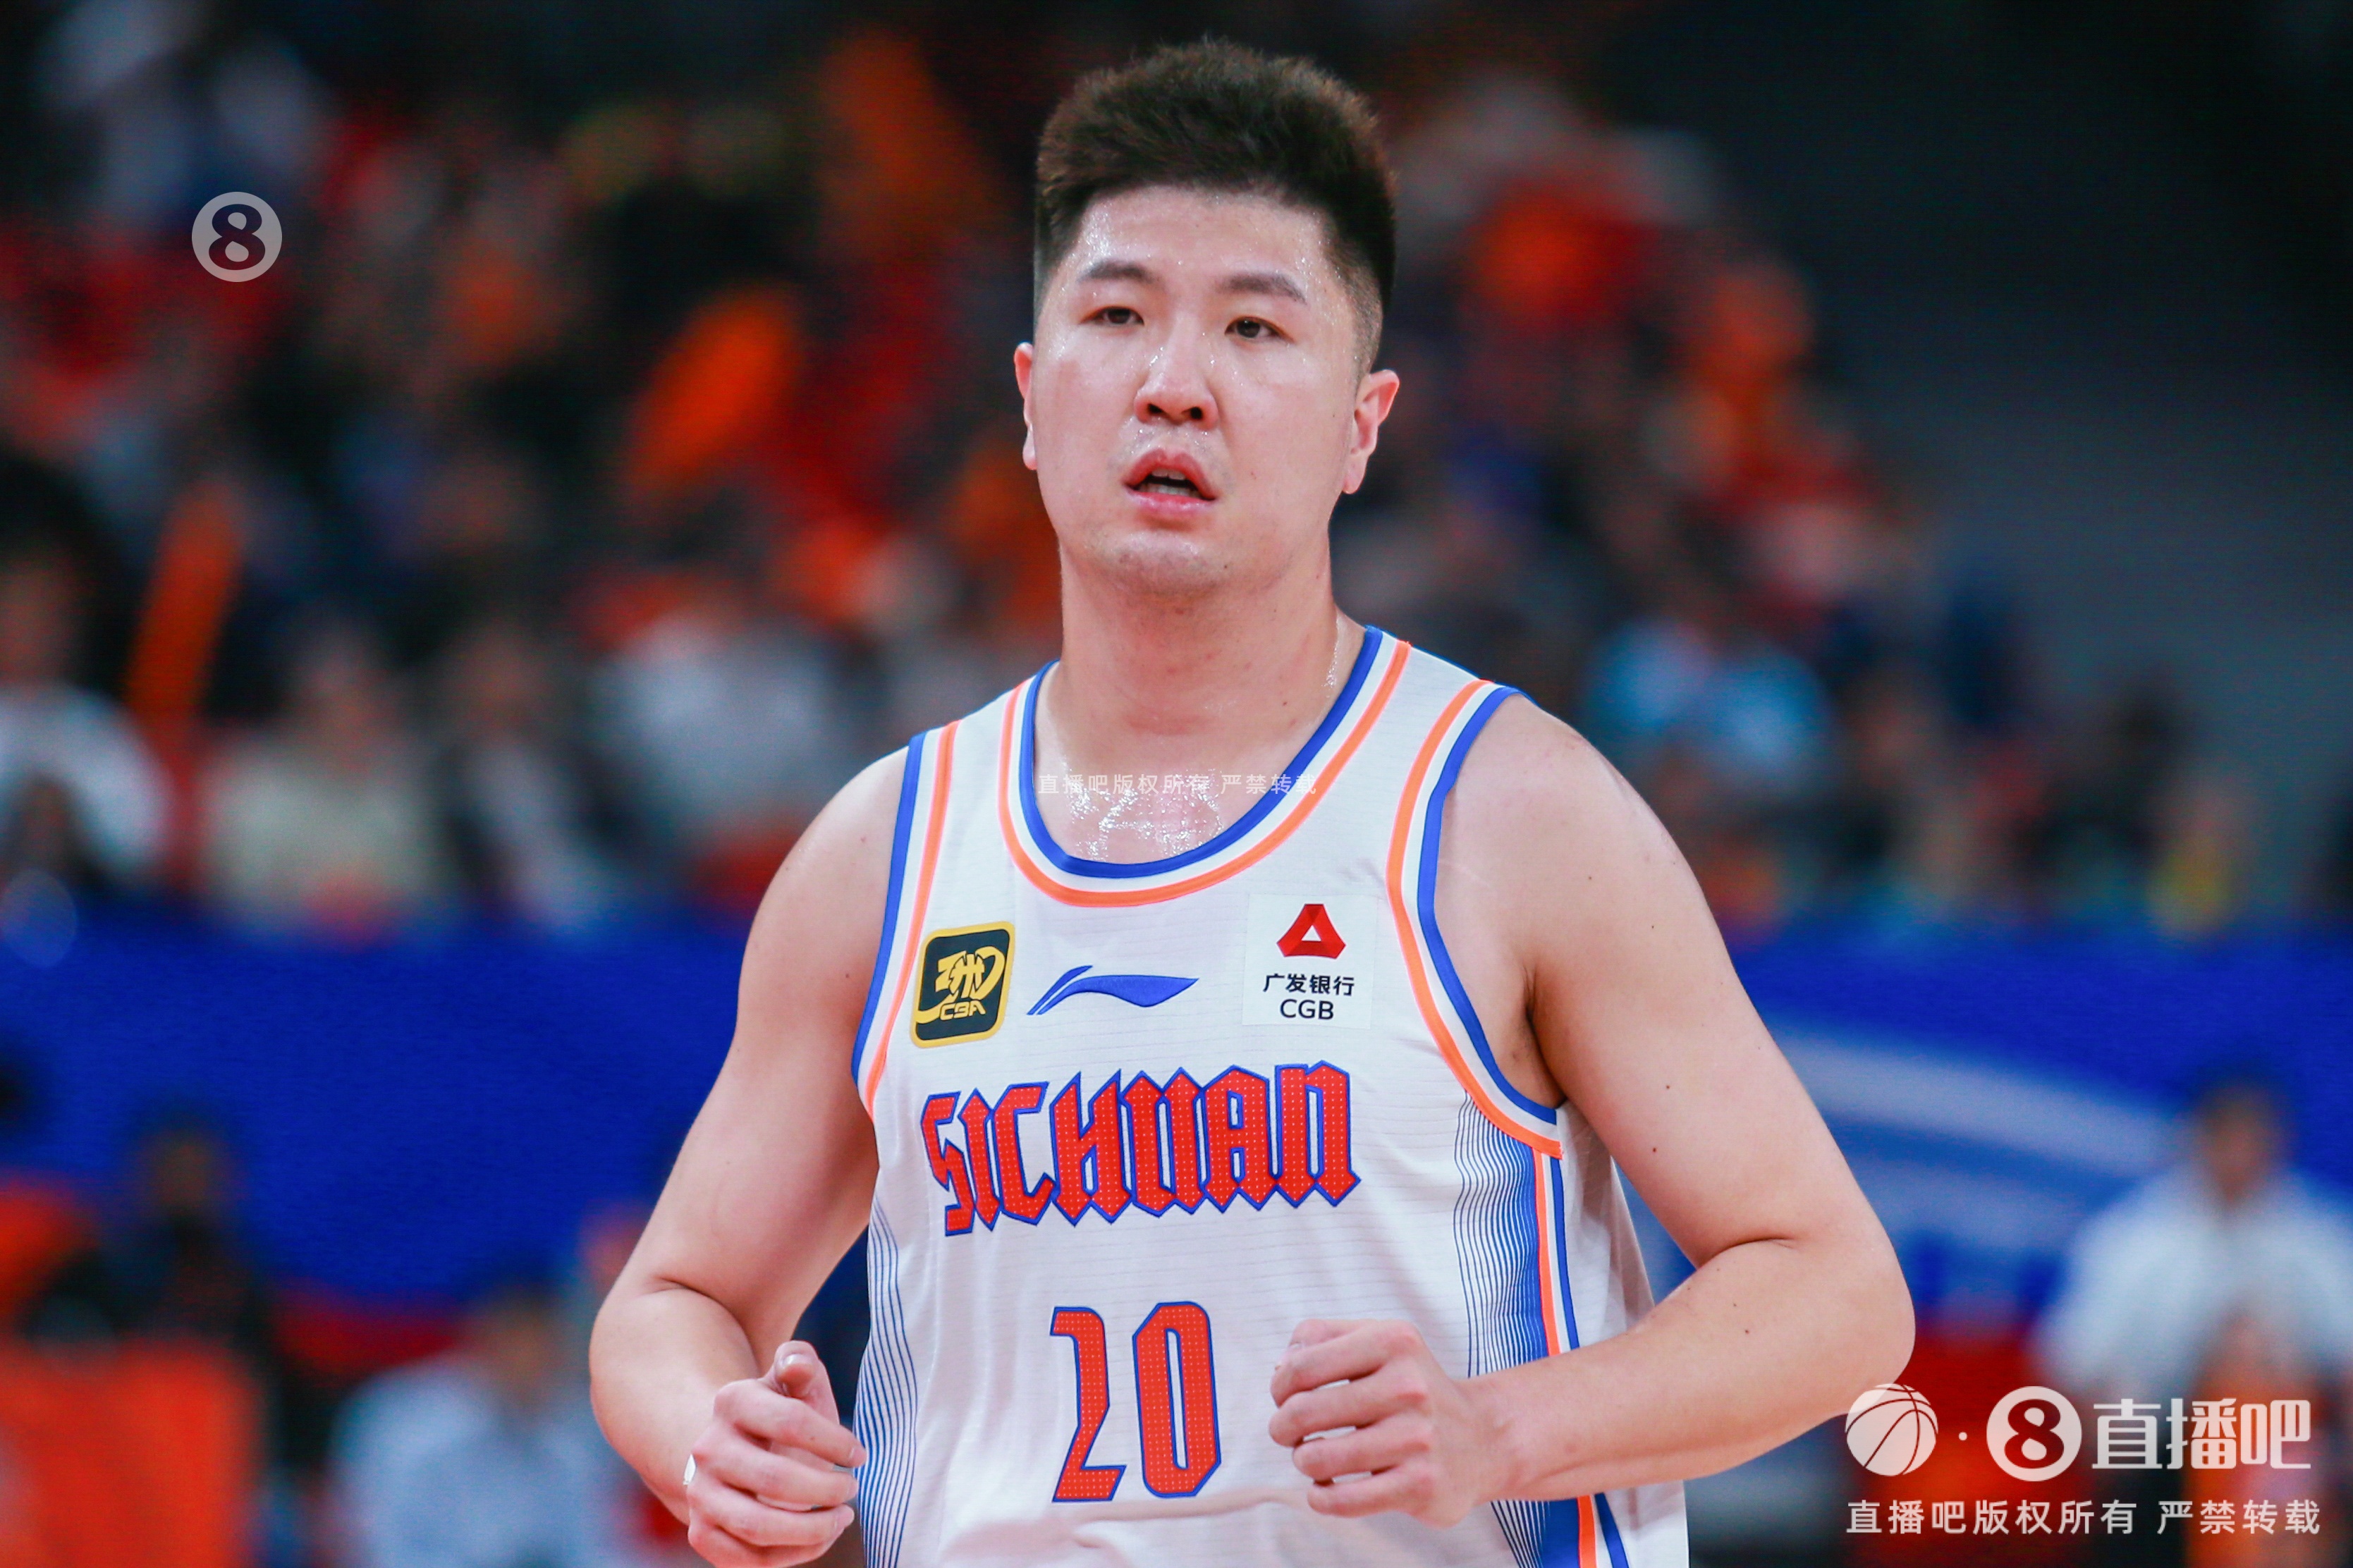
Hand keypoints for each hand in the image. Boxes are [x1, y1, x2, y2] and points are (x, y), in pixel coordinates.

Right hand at [685, 1340, 863, 1565]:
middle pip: (775, 1479)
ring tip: (841, 1516)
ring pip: (757, 1526)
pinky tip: (820, 1538)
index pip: (791, 1421)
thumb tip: (798, 1363)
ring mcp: (700, 1494)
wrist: (737, 1451)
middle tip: (852, 1489)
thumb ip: (800, 1363)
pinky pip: (747, 1560)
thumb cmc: (783, 1416)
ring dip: (812, 1529)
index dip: (835, 1442)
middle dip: (826, 1489)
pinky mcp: (701, 1533)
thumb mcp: (796, 1384)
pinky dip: (792, 1556)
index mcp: (732, 1401)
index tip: (860, 1454)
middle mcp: (708, 1448)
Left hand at [1267, 1318, 1507, 1527]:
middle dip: (1283, 1427)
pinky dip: (1321, 1497)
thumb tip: (1280, 1367)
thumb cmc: (1412, 1388)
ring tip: (1313, 1457)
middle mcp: (1410, 1387)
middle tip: (1289, 1433)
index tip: (1284, 1398)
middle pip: (1303, 1412)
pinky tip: (1325, 1487)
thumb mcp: (1377, 1341)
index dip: (1279, 1387)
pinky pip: (1343, 1500)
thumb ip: (1322, 1337)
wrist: (1482, 1438)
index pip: (1302, 1366)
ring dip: (1303, 1461)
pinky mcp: (1421, 1485)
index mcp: (1393, 1342)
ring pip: (1318, 1459)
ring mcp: (1418, 1439)